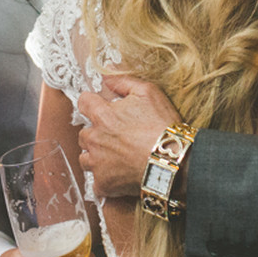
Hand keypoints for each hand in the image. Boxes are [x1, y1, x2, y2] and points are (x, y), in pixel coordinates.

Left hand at [78, 75, 182, 198]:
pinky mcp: (104, 184)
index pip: (83, 103)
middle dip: (95, 134)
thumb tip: (106, 73)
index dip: (92, 104)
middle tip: (115, 137)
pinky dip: (105, 180)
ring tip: (115, 158)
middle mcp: (95, 138)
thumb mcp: (149, 93)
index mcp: (103, 115)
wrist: (174, 161)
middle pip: (83, 134)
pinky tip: (119, 176)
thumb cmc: (163, 126)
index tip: (100, 108)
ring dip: (96, 157)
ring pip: (85, 158)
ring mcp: (98, 163)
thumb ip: (123, 81)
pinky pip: (96, 182)